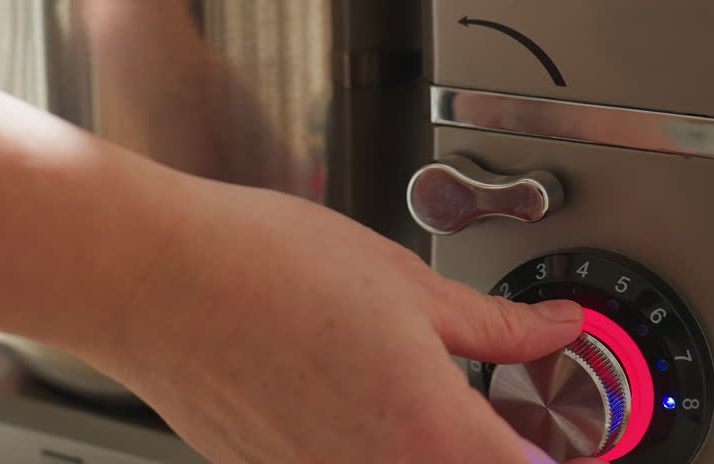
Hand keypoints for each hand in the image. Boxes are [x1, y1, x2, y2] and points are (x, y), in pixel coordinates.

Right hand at [81, 180, 602, 463]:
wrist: (155, 279)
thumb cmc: (265, 267)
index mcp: (432, 437)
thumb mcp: (407, 282)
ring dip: (430, 454)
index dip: (558, 458)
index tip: (558, 439)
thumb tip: (558, 330)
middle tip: (500, 423)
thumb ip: (498, 325)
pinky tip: (356, 407)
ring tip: (418, 403)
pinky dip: (368, 454)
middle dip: (494, 455)